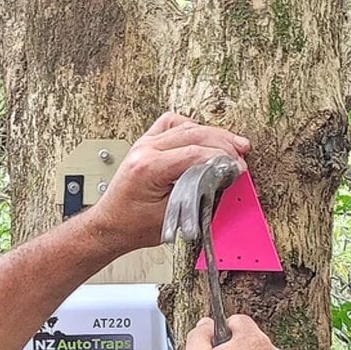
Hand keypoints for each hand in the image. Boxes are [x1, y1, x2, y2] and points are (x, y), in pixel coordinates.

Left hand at [93, 113, 250, 251]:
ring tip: (230, 144)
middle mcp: (144, 150)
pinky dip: (190, 127)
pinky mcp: (146, 144)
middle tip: (240, 154)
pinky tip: (203, 136)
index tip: (237, 166)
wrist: (111, 226)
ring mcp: (144, 144)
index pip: (194, 152)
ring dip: (211, 133)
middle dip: (222, 143)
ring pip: (184, 125)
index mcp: (148, 167)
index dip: (221, 158)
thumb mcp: (171, 216)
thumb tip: (221, 179)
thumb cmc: (133, 226)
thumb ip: (196, 195)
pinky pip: (171, 123)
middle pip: (193, 133)